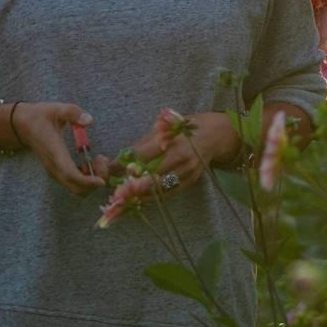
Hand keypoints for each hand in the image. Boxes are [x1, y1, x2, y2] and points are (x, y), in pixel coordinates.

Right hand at [9, 102, 104, 194]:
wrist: (22, 125)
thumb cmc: (40, 117)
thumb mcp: (56, 109)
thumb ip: (72, 113)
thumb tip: (89, 120)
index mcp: (54, 152)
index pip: (70, 174)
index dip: (87, 181)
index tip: (101, 181)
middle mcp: (54, 167)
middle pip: (76, 188)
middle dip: (95, 182)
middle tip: (103, 160)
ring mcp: (55, 172)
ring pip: (77, 189)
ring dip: (93, 182)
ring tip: (100, 161)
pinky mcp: (58, 173)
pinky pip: (75, 184)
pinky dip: (88, 180)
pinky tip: (92, 163)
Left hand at [124, 109, 239, 195]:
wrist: (214, 135)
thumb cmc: (183, 127)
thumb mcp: (162, 128)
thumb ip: (142, 143)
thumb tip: (119, 159)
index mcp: (174, 140)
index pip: (147, 154)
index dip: (129, 163)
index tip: (112, 170)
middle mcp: (183, 157)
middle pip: (155, 174)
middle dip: (134, 184)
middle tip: (118, 192)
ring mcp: (189, 171)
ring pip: (163, 187)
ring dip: (142, 194)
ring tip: (125, 198)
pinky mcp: (192, 181)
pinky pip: (171, 193)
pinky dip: (154, 197)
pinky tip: (140, 199)